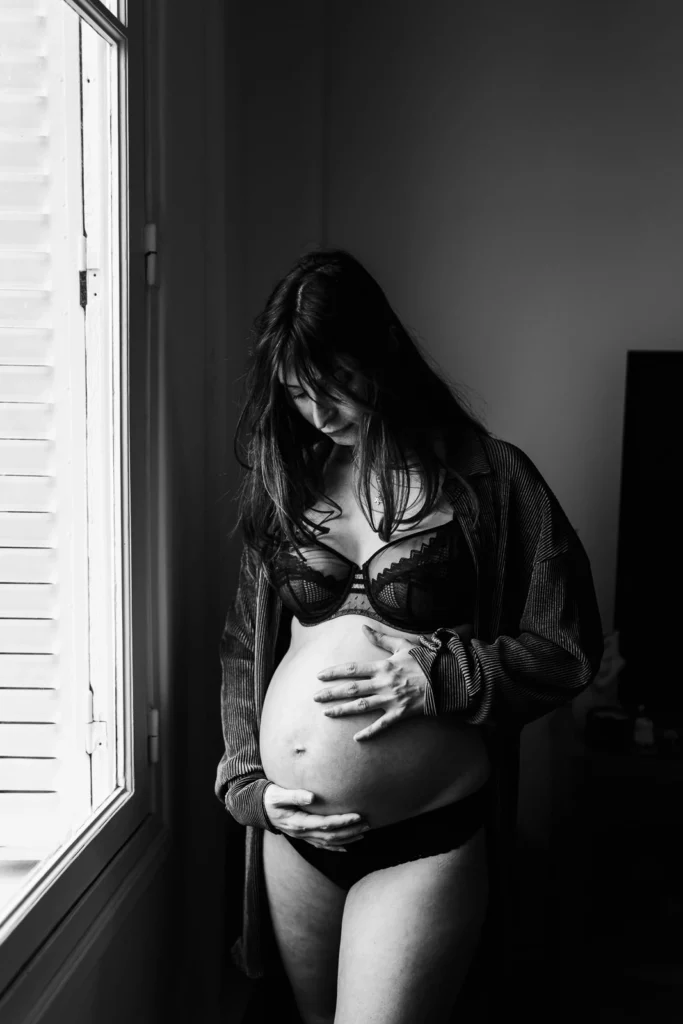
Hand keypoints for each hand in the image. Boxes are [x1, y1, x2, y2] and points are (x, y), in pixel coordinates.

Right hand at [263, 783, 368, 851]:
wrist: (258, 809)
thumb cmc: (270, 798)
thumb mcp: (278, 794)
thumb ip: (294, 795)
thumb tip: (312, 796)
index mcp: (298, 822)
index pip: (325, 824)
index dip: (342, 821)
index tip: (357, 816)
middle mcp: (302, 833)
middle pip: (331, 836)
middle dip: (350, 831)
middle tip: (367, 824)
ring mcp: (303, 837)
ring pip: (329, 842)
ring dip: (347, 838)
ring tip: (363, 832)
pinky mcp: (304, 836)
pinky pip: (322, 845)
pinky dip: (336, 847)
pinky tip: (348, 846)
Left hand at [312, 623, 462, 740]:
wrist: (446, 679)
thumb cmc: (424, 660)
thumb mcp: (402, 645)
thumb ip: (381, 639)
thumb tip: (364, 627)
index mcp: (383, 667)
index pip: (352, 669)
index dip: (334, 672)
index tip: (319, 676)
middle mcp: (383, 683)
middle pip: (352, 689)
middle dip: (331, 693)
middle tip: (315, 697)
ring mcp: (391, 700)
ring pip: (361, 707)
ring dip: (342, 710)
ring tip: (327, 713)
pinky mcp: (400, 713)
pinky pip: (382, 725)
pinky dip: (370, 733)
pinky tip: (356, 739)